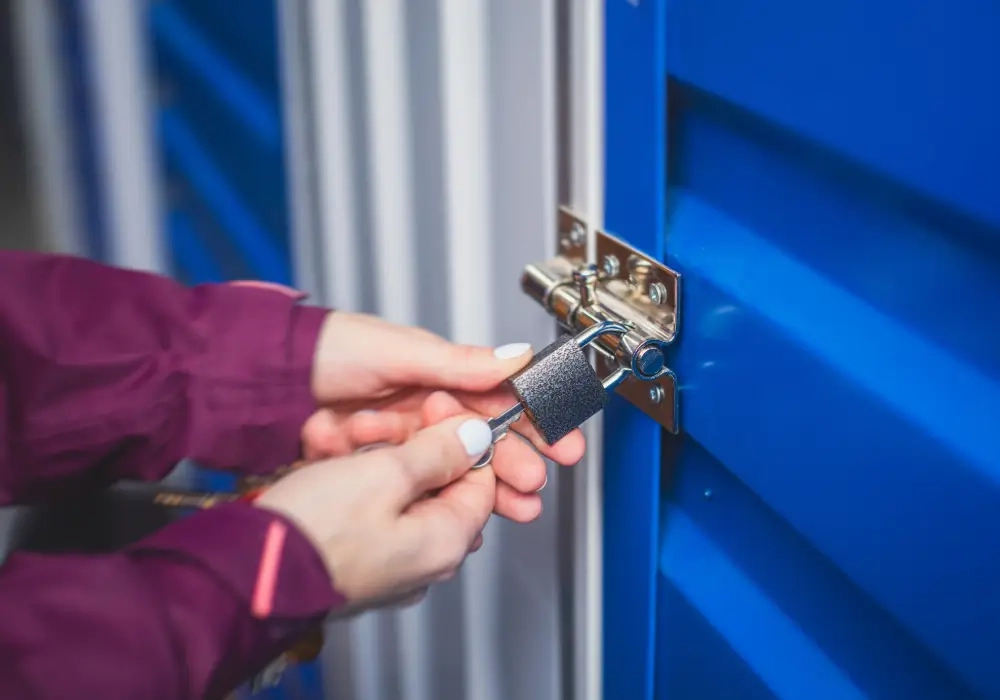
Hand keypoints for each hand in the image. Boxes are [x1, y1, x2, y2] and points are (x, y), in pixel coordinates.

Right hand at [255, 407, 495, 607]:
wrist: (242, 576)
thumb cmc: (311, 531)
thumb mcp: (384, 474)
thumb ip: (437, 453)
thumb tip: (475, 438)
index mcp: (445, 543)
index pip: (482, 480)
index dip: (461, 436)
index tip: (434, 406)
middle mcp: (423, 561)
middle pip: (437, 484)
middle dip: (406, 443)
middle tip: (369, 423)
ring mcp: (388, 565)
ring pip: (396, 492)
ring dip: (371, 457)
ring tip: (335, 440)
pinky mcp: (354, 562)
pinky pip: (367, 511)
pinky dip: (351, 481)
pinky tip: (324, 463)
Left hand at [305, 312, 586, 521]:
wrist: (271, 382)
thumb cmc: (331, 349)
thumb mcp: (400, 352)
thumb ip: (459, 362)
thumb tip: (517, 356)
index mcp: (442, 374)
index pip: (503, 400)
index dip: (538, 422)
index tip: (564, 443)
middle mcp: (430, 408)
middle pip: (487, 441)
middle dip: (516, 463)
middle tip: (535, 483)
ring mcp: (410, 440)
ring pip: (464, 468)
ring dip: (493, 489)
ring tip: (518, 508)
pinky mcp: (387, 466)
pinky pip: (428, 486)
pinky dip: (451, 501)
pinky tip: (472, 515)